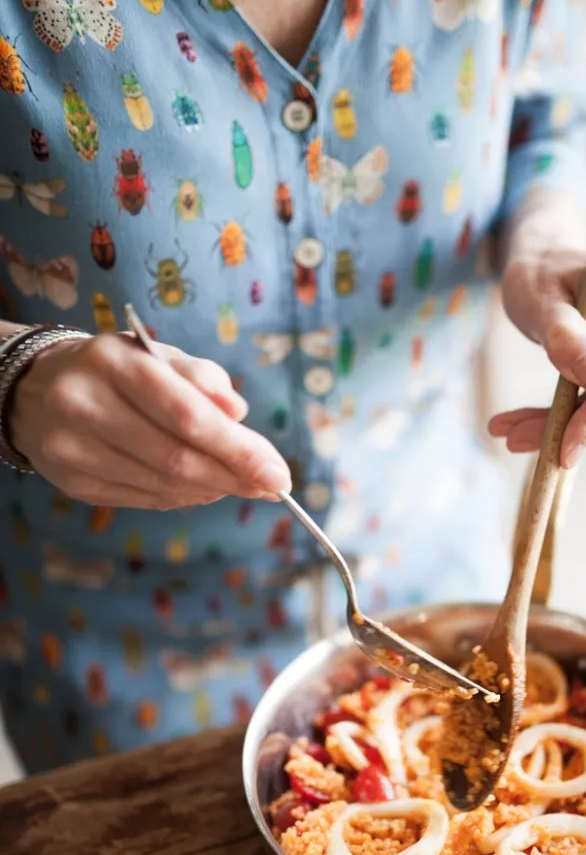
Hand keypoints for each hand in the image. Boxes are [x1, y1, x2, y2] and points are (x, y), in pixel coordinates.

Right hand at [9, 332, 291, 507]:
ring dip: (213, 490)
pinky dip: (184, 497)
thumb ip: (201, 377)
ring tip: (242, 485)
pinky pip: (144, 499)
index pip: (187, 415)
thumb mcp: (157, 355)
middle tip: (272, 487)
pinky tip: (204, 488)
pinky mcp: (72, 482)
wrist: (38, 390)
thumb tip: (239, 413)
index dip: (239, 449)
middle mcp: (85, 405)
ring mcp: (73, 449)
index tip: (279, 472)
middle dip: (234, 476)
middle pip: (176, 457)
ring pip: (162, 485)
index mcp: (113, 362)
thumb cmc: (117, 371)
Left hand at [490, 249, 585, 466]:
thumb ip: (561, 331)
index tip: (561, 448)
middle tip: (508, 437)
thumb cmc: (540, 273)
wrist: (549, 265)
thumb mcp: (537, 296)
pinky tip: (524, 424)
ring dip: (560, 425)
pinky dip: (566, 415)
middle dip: (568, 426)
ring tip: (507, 431)